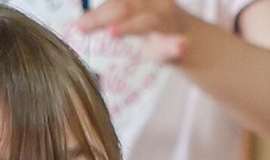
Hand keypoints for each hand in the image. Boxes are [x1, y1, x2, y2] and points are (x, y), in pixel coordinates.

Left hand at [77, 0, 195, 61]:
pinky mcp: (179, 45)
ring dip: (130, 27)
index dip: (102, 11)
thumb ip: (107, 14)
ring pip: (148, 23)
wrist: (189, 41)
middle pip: (125, 6)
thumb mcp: (130, 13)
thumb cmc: (150, 24)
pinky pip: (176, 46)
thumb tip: (80, 23)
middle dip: (102, 16)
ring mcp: (168, 22)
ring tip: (112, 32)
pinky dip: (176, 46)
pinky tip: (180, 46)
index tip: (83, 23)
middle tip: (81, 26)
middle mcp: (155, 3)